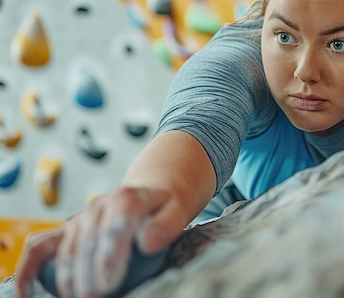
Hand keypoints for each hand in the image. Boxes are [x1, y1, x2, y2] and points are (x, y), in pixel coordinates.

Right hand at [14, 186, 187, 297]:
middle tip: (96, 297)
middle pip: (89, 242)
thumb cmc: (163, 209)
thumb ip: (165, 226)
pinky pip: (40, 248)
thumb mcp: (176, 211)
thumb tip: (146, 243)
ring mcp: (79, 219)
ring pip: (69, 250)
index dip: (110, 256)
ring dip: (70, 278)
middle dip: (90, 274)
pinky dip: (29, 270)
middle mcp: (99, 206)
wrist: (147, 196)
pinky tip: (27, 294)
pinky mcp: (65, 231)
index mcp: (128, 198)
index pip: (116, 227)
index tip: (110, 283)